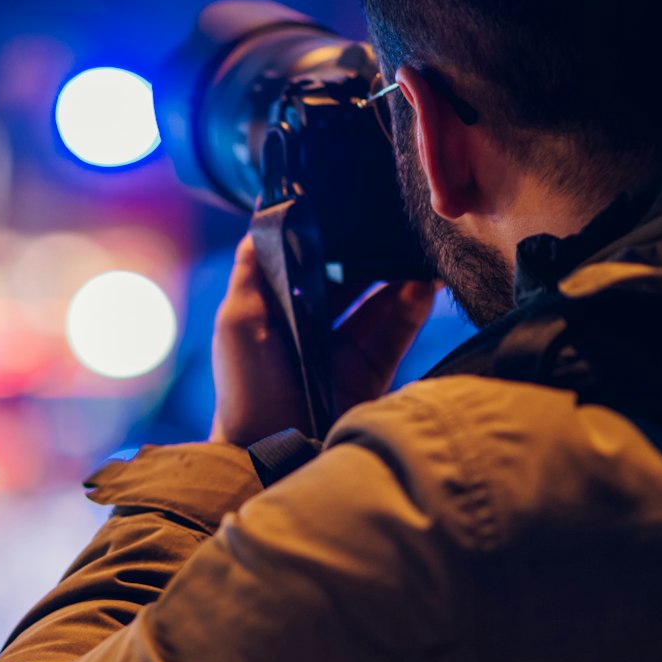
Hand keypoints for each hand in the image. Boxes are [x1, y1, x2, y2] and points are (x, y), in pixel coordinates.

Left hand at [209, 234, 435, 446]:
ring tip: (418, 248)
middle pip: (351, 279)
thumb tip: (263, 217)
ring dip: (400, 274)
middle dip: (373, 254)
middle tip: (395, 226)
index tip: (353, 209)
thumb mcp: (237, 319)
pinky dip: (413, 305)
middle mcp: (313, 326)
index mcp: (279, 310)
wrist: (272, 451)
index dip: (332, 239)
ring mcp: (345, 349)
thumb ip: (252, 270)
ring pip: (380, 301)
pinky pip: (397, 331)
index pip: (310, 263)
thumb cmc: (246, 386)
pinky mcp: (372, 371)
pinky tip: (424, 282)